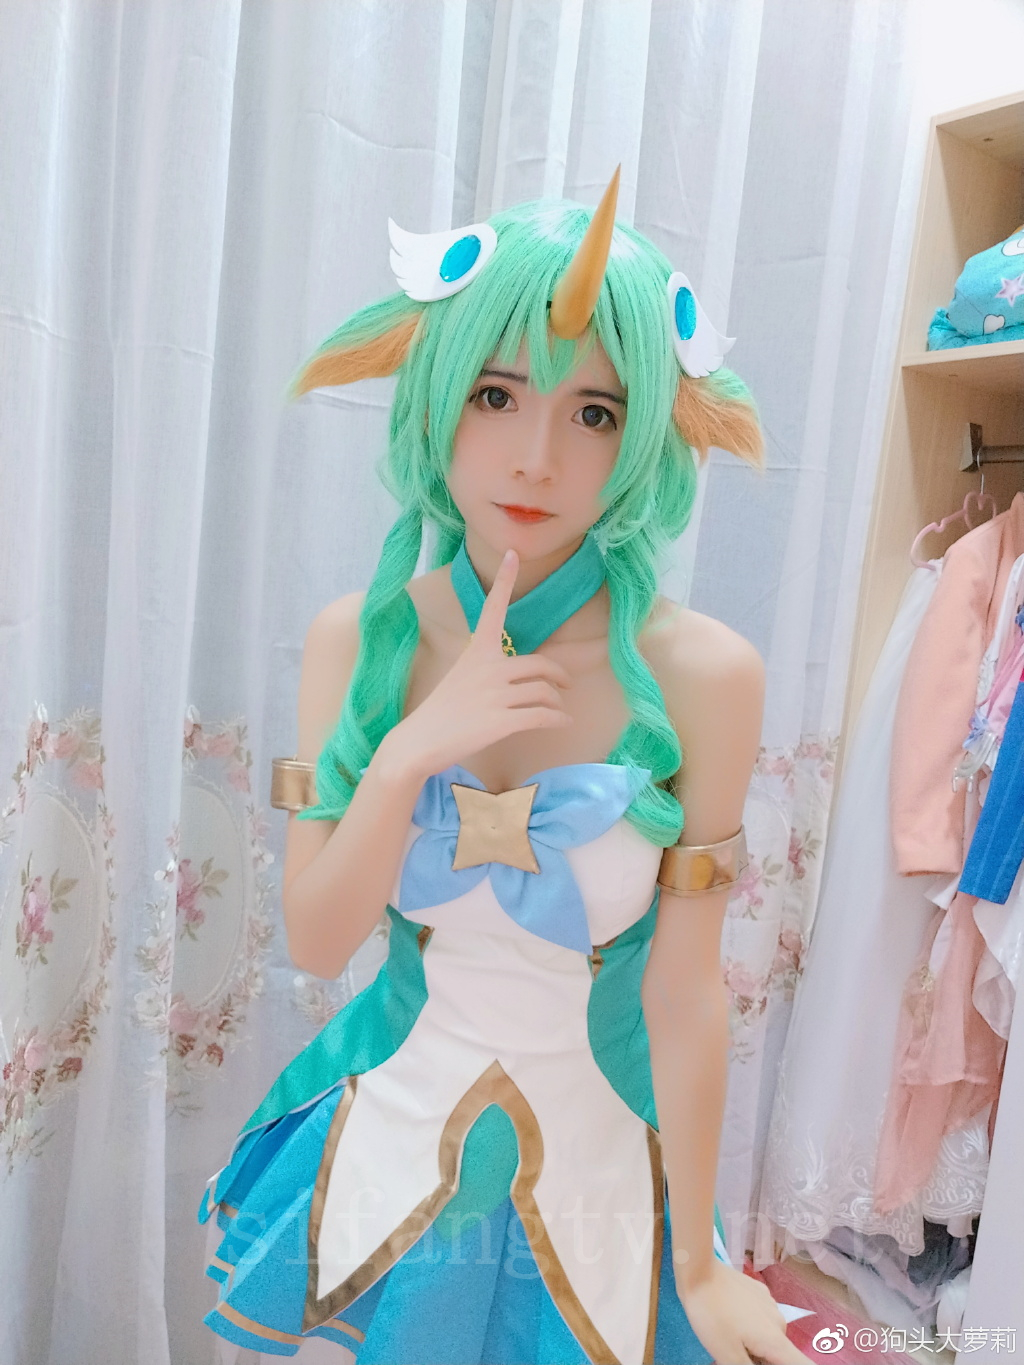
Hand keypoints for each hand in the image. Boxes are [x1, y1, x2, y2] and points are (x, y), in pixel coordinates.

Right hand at [379, 549, 571, 780]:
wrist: (420, 741)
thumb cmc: (442, 712)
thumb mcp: (462, 677)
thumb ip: (488, 670)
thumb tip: (517, 676)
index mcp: (477, 652)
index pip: (492, 608)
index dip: (504, 580)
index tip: (513, 553)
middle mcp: (489, 668)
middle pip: (540, 665)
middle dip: (559, 676)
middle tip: (565, 685)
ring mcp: (496, 695)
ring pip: (544, 692)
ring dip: (557, 703)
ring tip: (558, 712)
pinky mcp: (502, 721)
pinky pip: (543, 716)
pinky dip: (558, 719)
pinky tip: (562, 723)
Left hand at [678, 1261, 811, 1364]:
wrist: (698, 1271)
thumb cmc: (712, 1316)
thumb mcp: (727, 1355)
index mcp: (776, 1340)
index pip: (803, 1364)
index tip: (765, 1361)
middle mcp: (779, 1321)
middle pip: (780, 1354)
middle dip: (761, 1360)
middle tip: (734, 1355)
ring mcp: (769, 1303)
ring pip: (768, 1335)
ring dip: (755, 1344)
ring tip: (728, 1339)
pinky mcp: (758, 1291)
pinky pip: (760, 1318)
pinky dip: (750, 1327)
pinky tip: (729, 1320)